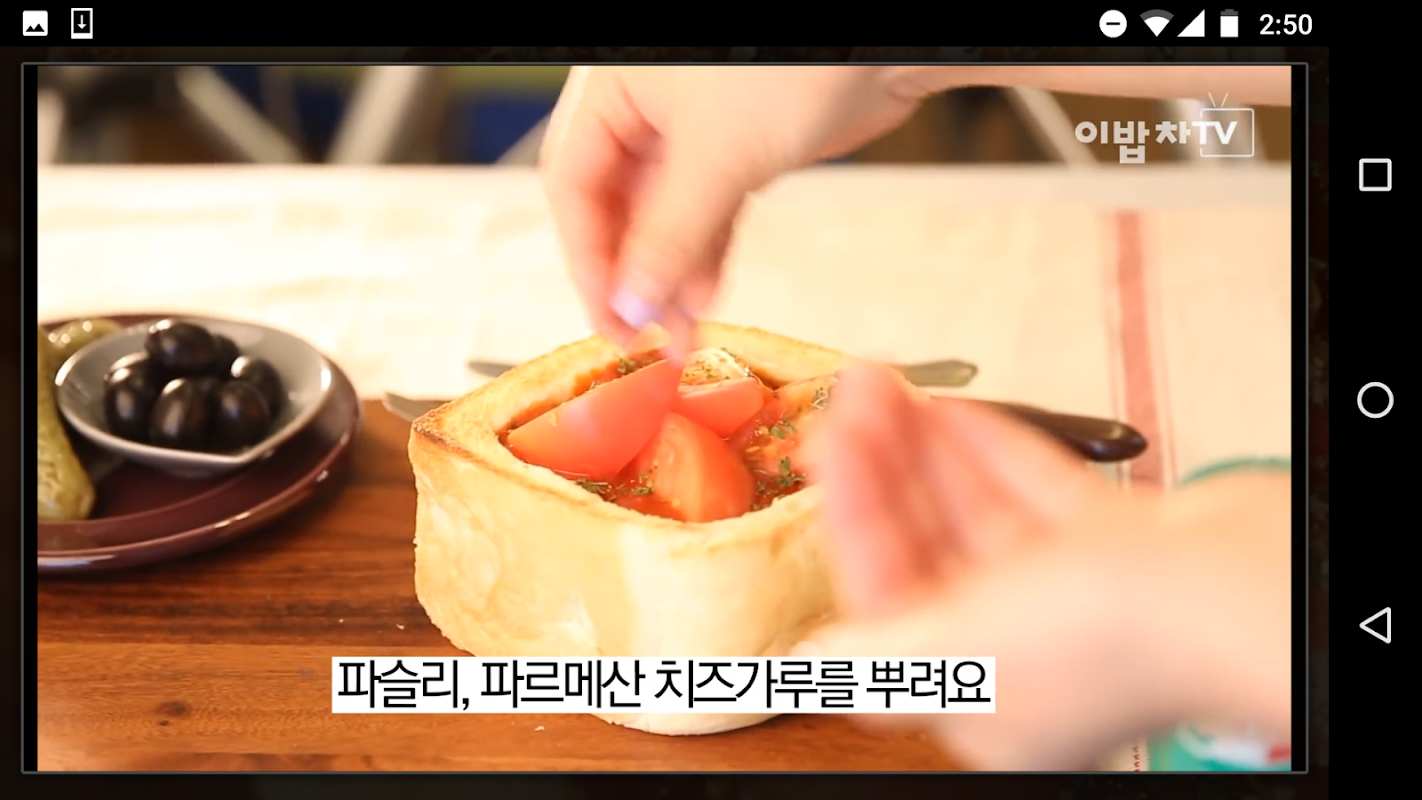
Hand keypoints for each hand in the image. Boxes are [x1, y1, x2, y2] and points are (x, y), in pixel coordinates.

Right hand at [539, 66, 941, 351]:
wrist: (882, 47)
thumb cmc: (792, 66)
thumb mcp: (717, 157)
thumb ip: (669, 237)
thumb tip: (632, 305)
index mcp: (611, 85)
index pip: (572, 183)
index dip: (588, 260)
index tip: (613, 322)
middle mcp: (643, 103)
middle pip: (615, 203)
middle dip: (633, 274)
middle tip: (648, 338)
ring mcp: (692, 124)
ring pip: (663, 213)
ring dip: (672, 275)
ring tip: (684, 332)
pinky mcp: (740, 143)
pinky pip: (705, 208)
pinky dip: (705, 251)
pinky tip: (707, 294)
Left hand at [799, 365, 1291, 769]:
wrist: (1253, 587)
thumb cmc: (1118, 635)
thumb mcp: (965, 651)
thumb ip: (881, 657)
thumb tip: (812, 665)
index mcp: (980, 689)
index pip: (888, 596)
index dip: (850, 516)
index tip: (826, 443)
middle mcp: (1024, 649)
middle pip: (930, 545)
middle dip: (885, 466)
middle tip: (854, 395)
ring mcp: (1077, 598)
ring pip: (978, 514)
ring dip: (930, 448)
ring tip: (889, 383)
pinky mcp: (1123, 552)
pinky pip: (1039, 494)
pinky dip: (996, 452)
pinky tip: (956, 409)